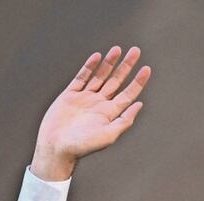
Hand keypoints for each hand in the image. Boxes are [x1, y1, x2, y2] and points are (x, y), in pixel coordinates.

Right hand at [31, 46, 150, 180]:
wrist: (57, 147)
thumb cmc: (83, 146)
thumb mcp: (109, 135)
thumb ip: (124, 120)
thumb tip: (140, 104)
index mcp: (111, 113)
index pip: (128, 94)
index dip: (138, 81)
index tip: (147, 68)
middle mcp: (100, 104)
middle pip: (117, 81)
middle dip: (126, 66)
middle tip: (136, 51)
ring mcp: (85, 98)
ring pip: (100, 76)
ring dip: (110, 63)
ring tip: (118, 49)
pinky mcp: (70, 95)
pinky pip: (81, 77)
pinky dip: (89, 67)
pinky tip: (97, 57)